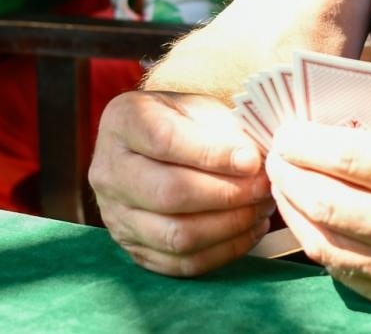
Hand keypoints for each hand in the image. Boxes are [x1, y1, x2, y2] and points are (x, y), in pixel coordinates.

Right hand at [89, 90, 273, 276]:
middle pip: (168, 194)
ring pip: (176, 235)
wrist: (151, 146)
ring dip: (228, 226)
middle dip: (226, 194)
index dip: (212, 154)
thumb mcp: (199, 107)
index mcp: (122, 121)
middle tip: (262, 187)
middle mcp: (108, 170)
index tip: (252, 160)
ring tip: (258, 209)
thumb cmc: (181, 121)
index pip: (164, 141)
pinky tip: (247, 230)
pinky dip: (222, 251)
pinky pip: (181, 263)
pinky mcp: (132, 248)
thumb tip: (253, 164)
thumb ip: (223, 130)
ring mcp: (116, 214)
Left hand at [267, 122, 370, 313]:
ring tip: (282, 188)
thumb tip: (325, 139)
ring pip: (326, 244)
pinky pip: (348, 273)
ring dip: (293, 212)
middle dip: (286, 175)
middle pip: (324, 202)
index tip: (285, 131)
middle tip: (273, 157)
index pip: (343, 156)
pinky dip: (322, 244)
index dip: (302, 142)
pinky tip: (311, 222)